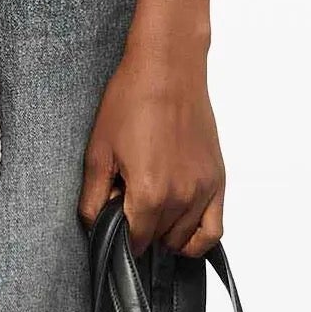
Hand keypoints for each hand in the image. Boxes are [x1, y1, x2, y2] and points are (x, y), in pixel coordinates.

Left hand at [79, 37, 224, 254]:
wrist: (168, 69)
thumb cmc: (132, 100)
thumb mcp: (99, 151)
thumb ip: (93, 198)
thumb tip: (96, 224)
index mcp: (149, 193)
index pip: (134, 242)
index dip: (119, 236)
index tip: (114, 222)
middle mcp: (181, 197)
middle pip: (157, 241)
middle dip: (140, 229)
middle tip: (128, 200)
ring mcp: (203, 190)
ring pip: (183, 239)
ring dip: (164, 232)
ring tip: (151, 204)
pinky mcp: (217, 180)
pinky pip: (214, 230)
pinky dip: (197, 238)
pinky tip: (180, 226)